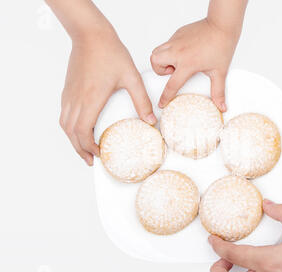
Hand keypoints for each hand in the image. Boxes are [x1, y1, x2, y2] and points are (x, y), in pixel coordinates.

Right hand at [60, 30, 154, 165]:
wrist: (90, 34)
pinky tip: (80, 129)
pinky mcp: (68, 89)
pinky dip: (70, 127)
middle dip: (81, 149)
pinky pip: (64, 114)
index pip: (82, 131)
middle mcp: (76, 99)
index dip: (89, 147)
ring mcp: (70, 94)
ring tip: (84, 150)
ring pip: (65, 125)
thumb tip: (150, 120)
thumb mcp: (131, 77)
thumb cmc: (110, 53)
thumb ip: (141, 100)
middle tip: (92, 161)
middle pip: (72, 133)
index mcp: (91, 99)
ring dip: (73, 140)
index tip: (100, 154)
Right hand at [150, 18, 240, 110]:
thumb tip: (222, 106)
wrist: (222, 25)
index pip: (171, 85)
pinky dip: (170, 50)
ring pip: (157, 51)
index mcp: (187, 64)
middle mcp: (178, 52)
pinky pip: (167, 43)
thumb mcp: (219, 72)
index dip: (165, 97)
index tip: (162, 103)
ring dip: (162, 59)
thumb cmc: (221, 46)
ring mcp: (176, 41)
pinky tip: (184, 51)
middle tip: (173, 71)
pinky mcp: (178, 33)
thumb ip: (218, 91)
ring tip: (177, 62)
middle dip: (159, 70)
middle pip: (155, 62)